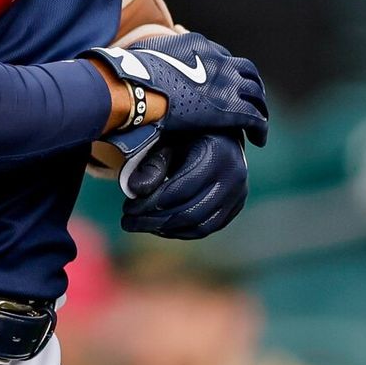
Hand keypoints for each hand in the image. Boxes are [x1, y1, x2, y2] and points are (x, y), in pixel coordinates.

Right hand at [83, 31, 269, 146]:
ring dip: (258, 106)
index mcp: (195, 44)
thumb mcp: (138, 56)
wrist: (134, 89)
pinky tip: (259, 139)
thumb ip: (144, 59)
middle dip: (250, 84)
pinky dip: (260, 128)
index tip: (226, 84)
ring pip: (255, 93)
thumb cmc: (127, 76)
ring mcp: (225, 82)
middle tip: (250, 99)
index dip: (226, 71)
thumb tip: (127, 61)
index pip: (221, 55)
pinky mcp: (230, 107)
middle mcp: (215, 58)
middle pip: (245, 70)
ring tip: (258, 120)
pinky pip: (255, 118)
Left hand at [118, 131, 249, 239]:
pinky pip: (208, 227)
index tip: (127, 208)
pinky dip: (182, 231)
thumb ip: (153, 163)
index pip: (180, 190)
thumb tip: (134, 190)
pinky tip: (160, 227)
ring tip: (140, 225)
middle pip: (190, 212)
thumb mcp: (168, 140)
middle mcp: (233, 177)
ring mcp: (238, 194)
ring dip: (166, 229)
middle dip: (154, 220)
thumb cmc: (187, 134)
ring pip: (200, 225)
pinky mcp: (235, 206)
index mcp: (216, 154)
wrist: (218, 132)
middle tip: (128, 222)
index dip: (151, 203)